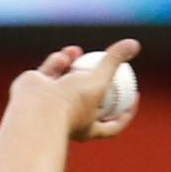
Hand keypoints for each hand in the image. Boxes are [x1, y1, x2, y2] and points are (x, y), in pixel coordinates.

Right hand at [9, 38, 140, 141]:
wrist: (34, 109)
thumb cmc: (71, 102)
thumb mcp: (99, 80)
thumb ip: (114, 61)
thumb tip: (134, 43)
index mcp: (88, 128)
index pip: (112, 124)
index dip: (126, 112)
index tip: (135, 95)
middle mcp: (69, 118)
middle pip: (88, 99)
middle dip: (95, 79)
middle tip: (104, 64)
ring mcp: (51, 105)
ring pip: (65, 81)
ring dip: (72, 64)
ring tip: (77, 51)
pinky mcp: (35, 91)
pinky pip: (49, 73)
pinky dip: (56, 63)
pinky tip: (61, 56)